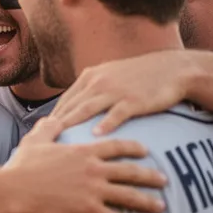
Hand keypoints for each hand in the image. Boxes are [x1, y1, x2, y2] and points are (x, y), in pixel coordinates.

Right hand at [6, 117, 166, 212]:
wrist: (15, 192)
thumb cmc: (22, 168)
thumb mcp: (35, 141)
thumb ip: (48, 128)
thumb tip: (52, 118)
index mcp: (83, 152)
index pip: (116, 147)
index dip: (133, 148)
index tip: (146, 151)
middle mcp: (94, 170)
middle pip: (130, 171)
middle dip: (150, 175)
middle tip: (164, 180)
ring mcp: (93, 191)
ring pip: (129, 196)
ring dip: (148, 202)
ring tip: (161, 207)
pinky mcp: (89, 212)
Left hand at [51, 50, 212, 134]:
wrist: (173, 69)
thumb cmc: (140, 77)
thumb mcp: (110, 76)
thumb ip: (91, 90)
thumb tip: (73, 109)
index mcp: (90, 76)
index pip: (65, 100)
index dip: (51, 118)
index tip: (39, 135)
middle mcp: (99, 82)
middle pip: (71, 106)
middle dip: (54, 125)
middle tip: (40, 144)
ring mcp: (116, 90)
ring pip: (87, 109)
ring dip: (71, 124)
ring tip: (57, 141)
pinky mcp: (134, 99)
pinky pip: (116, 113)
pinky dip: (105, 124)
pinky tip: (95, 136)